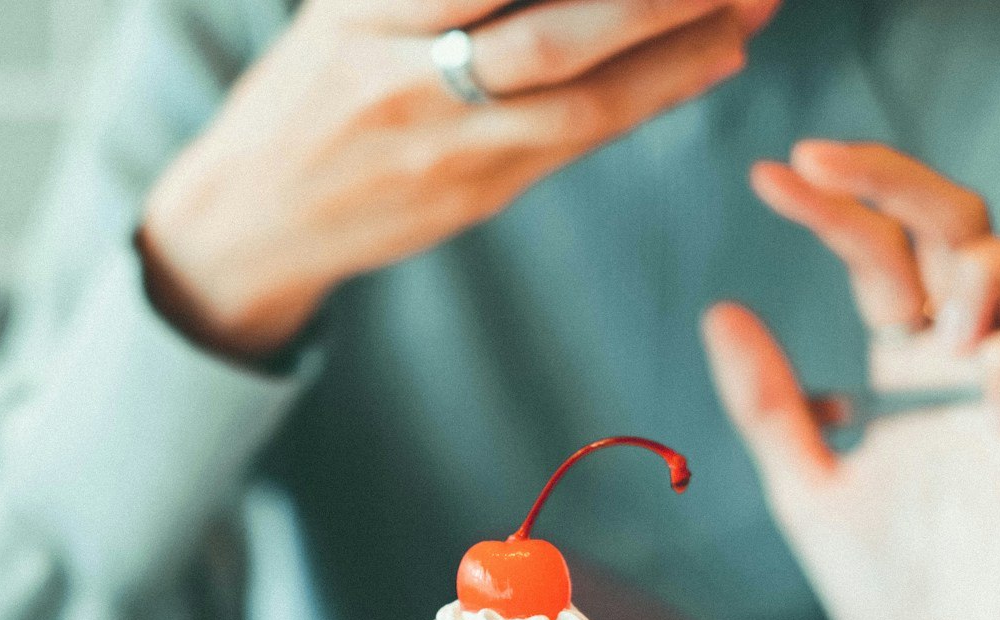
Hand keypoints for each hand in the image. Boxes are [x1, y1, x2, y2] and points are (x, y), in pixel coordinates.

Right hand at [141, 0, 777, 358]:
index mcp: (361, 8)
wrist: (247, 219)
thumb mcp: (340, 10)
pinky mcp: (472, 191)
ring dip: (679, 47)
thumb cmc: (303, 93)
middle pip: (554, 25)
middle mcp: (401, 73)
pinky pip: (576, 138)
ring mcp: (440, 141)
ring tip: (752, 7)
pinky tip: (709, 62)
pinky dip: (649, 97)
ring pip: (580, 92)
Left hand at [703, 141, 999, 619]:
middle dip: (899, 179)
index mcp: (905, 363)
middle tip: (823, 165)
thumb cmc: (885, 586)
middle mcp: (967, 362)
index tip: (767, 173)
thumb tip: (719, 312)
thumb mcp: (805, 488)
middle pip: (959, 224)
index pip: (879, 253)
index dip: (831, 205)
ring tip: (940, 325)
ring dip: (987, 268)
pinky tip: (996, 407)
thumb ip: (770, 405)